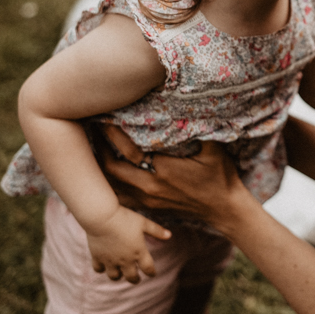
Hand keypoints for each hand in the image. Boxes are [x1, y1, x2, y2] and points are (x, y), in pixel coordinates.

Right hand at [85, 204, 169, 283]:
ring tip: (120, 273)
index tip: (152, 274)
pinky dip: (101, 270)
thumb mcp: (143, 222)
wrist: (102, 218)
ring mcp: (110, 260)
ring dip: (118, 276)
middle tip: (136, 279)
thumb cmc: (125, 218)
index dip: (151, 272)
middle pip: (131, 277)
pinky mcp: (97, 257)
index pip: (148, 268)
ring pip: (114, 276)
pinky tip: (103, 266)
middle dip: (135, 279)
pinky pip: (99, 269)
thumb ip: (156, 230)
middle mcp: (125, 259)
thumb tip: (170, 235)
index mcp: (139, 252)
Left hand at [96, 126, 249, 236]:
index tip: (103, 116)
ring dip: (99, 166)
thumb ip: (200, 128)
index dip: (113, 133)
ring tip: (92, 145)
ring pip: (111, 184)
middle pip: (111, 168)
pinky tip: (101, 170)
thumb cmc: (220, 177)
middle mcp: (150, 187)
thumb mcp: (214, 150)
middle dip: (99, 147)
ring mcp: (146, 199)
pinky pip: (118, 197)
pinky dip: (106, 184)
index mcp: (164, 171)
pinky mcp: (146, 207)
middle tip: (91, 127)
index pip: (129, 150)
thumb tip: (190, 104)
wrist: (223, 209)